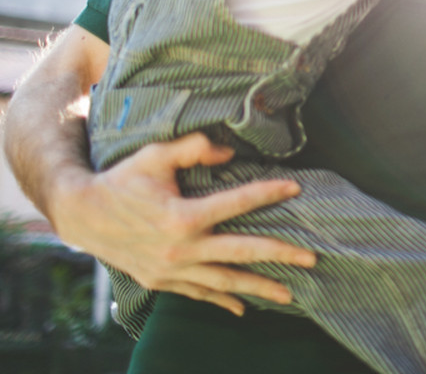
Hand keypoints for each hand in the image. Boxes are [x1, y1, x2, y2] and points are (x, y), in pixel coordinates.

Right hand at [53, 133, 316, 315]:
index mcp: (182, 215)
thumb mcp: (154, 155)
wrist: (82, 215)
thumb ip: (193, 148)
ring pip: (224, 282)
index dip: (267, 194)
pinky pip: (199, 294)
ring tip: (289, 293)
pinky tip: (243, 308)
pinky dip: (222, 301)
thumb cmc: (122, 180)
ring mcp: (172, 269)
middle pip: (241, 252)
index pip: (236, 203)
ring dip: (258, 287)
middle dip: (280, 255)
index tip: (295, 189)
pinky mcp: (162, 281)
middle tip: (312, 259)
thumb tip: (229, 152)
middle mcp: (181, 248)